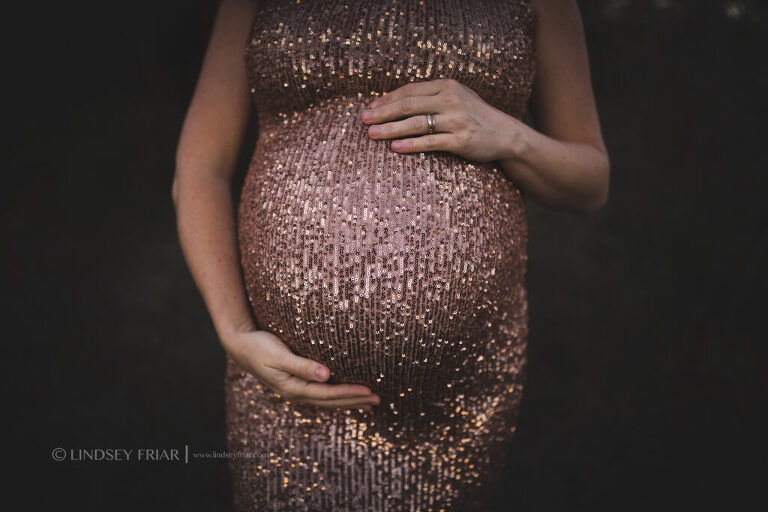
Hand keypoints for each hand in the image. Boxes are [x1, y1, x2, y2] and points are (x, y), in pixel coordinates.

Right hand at [221, 328, 380, 410]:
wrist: (240, 346)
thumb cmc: (260, 346)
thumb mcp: (280, 355)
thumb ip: (302, 365)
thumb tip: (327, 375)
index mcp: (294, 388)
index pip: (329, 395)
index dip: (350, 394)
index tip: (370, 392)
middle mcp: (296, 393)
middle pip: (331, 402)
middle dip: (355, 402)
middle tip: (378, 401)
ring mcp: (295, 390)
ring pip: (327, 401)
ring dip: (348, 402)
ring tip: (368, 403)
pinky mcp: (295, 384)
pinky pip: (320, 395)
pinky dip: (336, 397)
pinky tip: (345, 395)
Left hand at [361, 78, 519, 162]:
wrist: (506, 134)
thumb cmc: (474, 116)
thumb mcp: (455, 98)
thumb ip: (431, 97)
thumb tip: (395, 102)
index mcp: (446, 86)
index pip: (409, 90)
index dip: (387, 99)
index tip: (370, 108)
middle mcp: (451, 100)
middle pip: (408, 104)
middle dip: (383, 113)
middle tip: (364, 121)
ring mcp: (456, 120)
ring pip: (415, 123)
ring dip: (390, 129)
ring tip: (372, 134)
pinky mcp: (460, 140)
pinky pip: (430, 142)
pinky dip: (410, 145)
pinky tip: (394, 147)